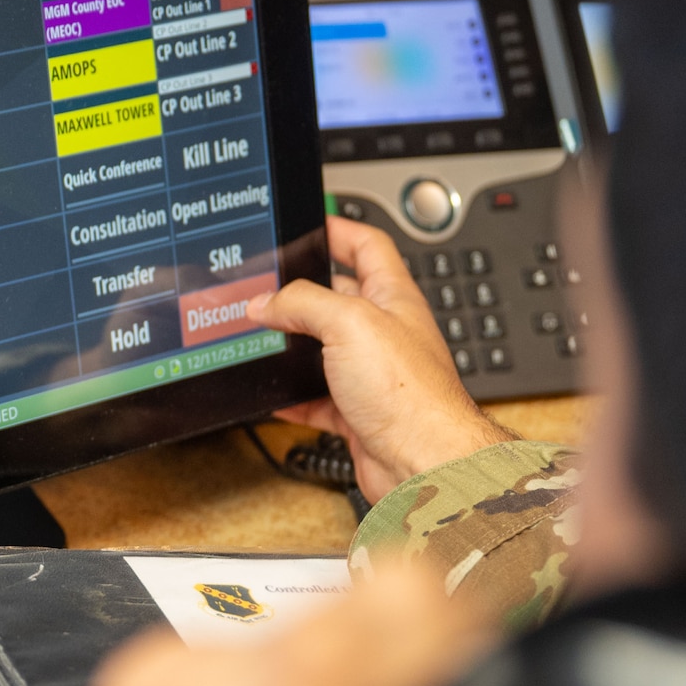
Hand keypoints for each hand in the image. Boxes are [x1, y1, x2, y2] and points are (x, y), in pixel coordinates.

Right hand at [250, 217, 513, 498]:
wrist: (425, 464)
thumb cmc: (411, 394)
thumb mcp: (350, 324)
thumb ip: (302, 303)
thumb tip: (266, 301)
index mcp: (392, 298)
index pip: (367, 247)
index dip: (338, 229)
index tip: (309, 221)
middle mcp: (384, 333)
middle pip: (338, 298)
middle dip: (301, 291)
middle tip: (267, 287)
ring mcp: (370, 374)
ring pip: (323, 350)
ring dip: (292, 346)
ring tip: (261, 336)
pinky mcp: (357, 413)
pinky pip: (317, 398)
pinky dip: (293, 396)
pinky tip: (275, 394)